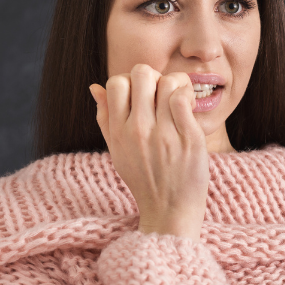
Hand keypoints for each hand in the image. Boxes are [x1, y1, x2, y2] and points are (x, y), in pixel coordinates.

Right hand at [89, 64, 208, 242]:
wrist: (170, 212)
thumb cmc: (145, 180)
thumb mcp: (117, 152)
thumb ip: (105, 118)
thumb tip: (95, 87)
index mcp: (118, 132)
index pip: (116, 82)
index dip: (132, 81)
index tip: (144, 96)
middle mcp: (138, 131)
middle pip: (142, 73)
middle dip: (155, 77)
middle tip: (163, 95)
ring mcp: (164, 134)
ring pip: (168, 81)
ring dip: (176, 85)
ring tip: (179, 101)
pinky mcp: (189, 138)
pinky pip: (184, 99)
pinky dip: (189, 96)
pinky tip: (189, 109)